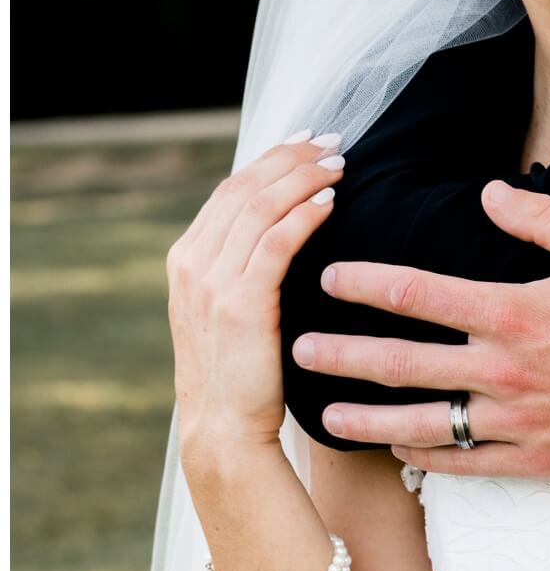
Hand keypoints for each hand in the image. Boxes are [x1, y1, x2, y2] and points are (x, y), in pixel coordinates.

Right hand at [167, 133, 345, 454]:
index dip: (270, 161)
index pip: (231, 191)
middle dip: (290, 160)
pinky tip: (330, 204)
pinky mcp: (239, 305)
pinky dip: (303, 216)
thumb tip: (288, 225)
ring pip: (259, 208)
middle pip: (244, 189)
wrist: (224, 428)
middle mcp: (192, 263)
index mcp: (188, 259)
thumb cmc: (243, 372)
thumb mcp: (235, 309)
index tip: (307, 142)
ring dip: (302, 180)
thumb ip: (248, 267)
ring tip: (339, 165)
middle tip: (332, 142)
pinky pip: (275, 244)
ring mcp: (210, 283)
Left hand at [292, 181, 549, 478]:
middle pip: (401, 363)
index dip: (366, 283)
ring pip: (422, 423)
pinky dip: (427, 458)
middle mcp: (503, 371)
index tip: (330, 278)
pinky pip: (465, 464)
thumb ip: (542, 217)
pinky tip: (400, 452)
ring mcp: (515, 422)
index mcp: (514, 312)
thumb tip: (490, 193)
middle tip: (297, 350)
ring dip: (367, 420)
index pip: (418, 294)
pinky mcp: (534, 460)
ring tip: (325, 419)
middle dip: (342, 355)